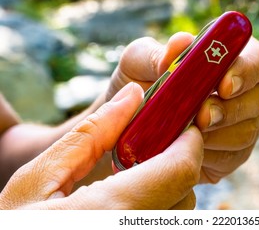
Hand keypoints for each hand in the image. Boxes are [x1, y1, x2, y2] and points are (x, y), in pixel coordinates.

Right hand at [0, 83, 203, 208]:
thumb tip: (134, 95)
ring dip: (168, 185)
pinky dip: (158, 205)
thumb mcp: (38, 178)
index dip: (189, 142)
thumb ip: (92, 134)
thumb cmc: (13, 226)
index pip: (180, 170)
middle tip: (153, 144)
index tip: (181, 125)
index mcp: (113, 211)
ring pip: (178, 212)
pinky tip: (128, 197)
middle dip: (176, 161)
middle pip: (184, 191)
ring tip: (135, 171)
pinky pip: (163, 222)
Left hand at [107, 31, 258, 183]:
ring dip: (219, 134)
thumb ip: (156, 53)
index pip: (257, 58)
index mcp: (226, 60)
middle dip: (231, 108)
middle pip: (257, 97)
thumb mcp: (137, 63)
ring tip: (187, 133)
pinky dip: (211, 154)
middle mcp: (241, 91)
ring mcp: (240, 123)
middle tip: (202, 116)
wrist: (126, 126)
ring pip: (249, 129)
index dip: (247, 70)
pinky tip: (189, 149)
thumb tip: (181, 44)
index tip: (223, 84)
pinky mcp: (232, 153)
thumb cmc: (137, 86)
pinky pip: (234, 156)